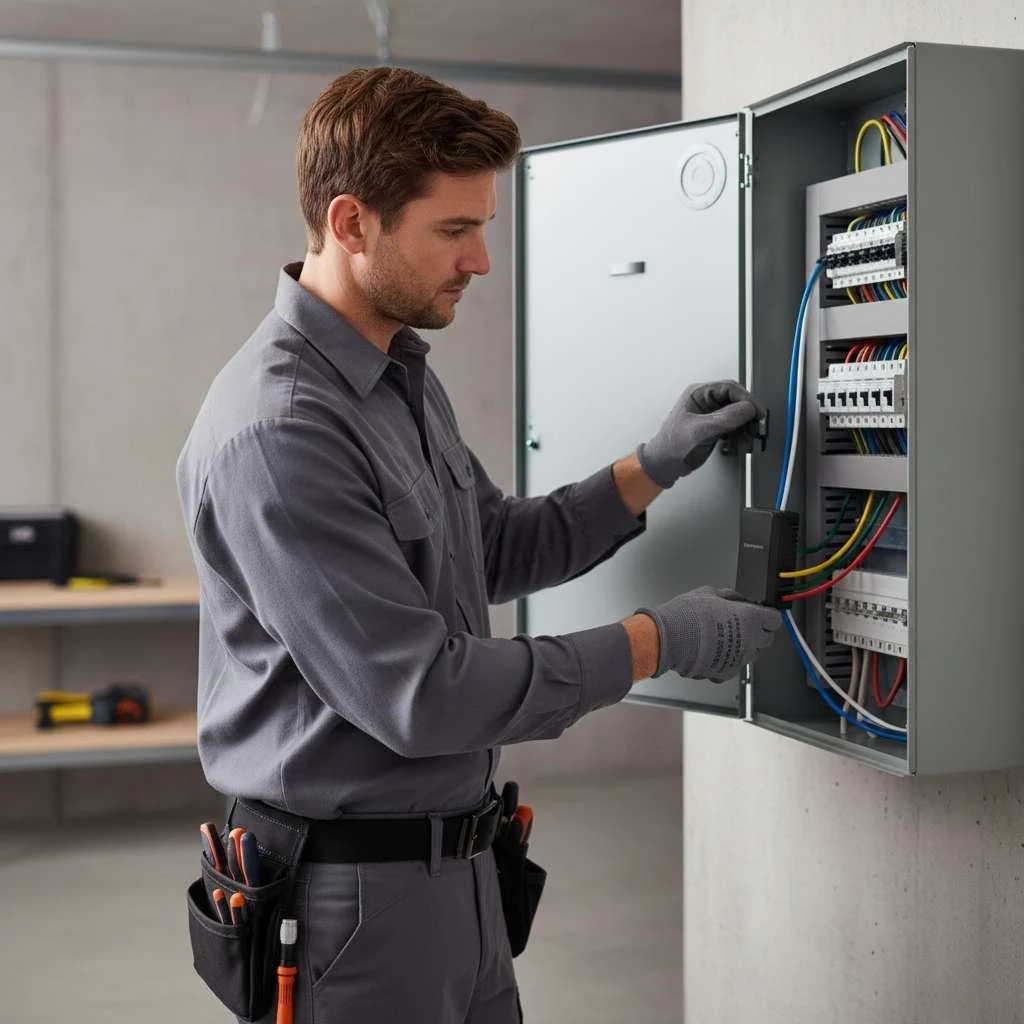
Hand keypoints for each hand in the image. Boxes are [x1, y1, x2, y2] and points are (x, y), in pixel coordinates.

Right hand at [636, 586, 781, 681]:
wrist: (669, 639)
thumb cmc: (687, 616)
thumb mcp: (709, 593)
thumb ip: (729, 596)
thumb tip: (737, 599)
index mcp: (750, 618)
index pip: (775, 619)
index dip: (768, 615)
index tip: (763, 614)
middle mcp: (750, 641)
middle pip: (768, 639)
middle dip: (759, 631)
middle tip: (744, 624)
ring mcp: (739, 659)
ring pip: (752, 654)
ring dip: (745, 646)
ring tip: (725, 637)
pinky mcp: (726, 672)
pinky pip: (734, 665)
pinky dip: (728, 659)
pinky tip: (715, 650)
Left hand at [638, 381, 763, 487]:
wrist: (665, 465)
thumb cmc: (671, 446)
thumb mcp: (699, 431)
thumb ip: (724, 419)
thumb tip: (747, 408)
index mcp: (698, 394)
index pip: (729, 388)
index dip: (746, 399)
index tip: (756, 412)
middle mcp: (706, 401)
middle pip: (737, 400)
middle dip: (748, 414)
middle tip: (755, 426)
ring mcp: (711, 415)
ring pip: (738, 415)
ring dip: (746, 427)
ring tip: (748, 439)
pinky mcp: (716, 427)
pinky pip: (735, 426)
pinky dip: (741, 434)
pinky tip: (742, 442)